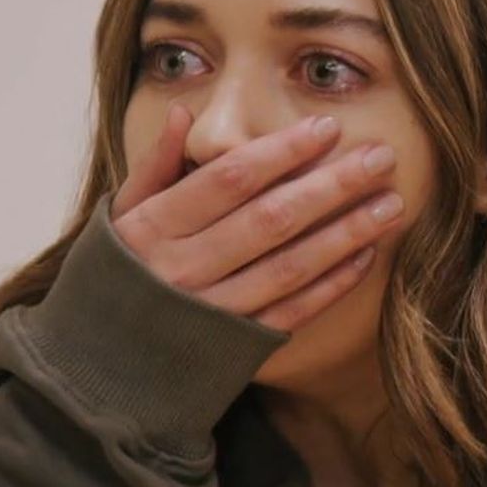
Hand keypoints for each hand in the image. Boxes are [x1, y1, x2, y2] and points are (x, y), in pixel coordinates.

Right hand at [110, 103, 404, 332]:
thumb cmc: (113, 280)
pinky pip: (291, 313)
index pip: (228, 180)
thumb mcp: (118, 219)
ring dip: (345, 234)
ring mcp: (210, 315)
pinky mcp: (233, 351)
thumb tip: (188, 113)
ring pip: (289, 267)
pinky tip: (366, 256)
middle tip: (380, 157)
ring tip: (390, 204)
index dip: (281, 152)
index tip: (327, 128)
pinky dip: (331, 285)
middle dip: (330, 185)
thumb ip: (153, 166)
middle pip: (269, 219)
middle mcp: (182, 271)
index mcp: (153, 228)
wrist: (97, 373)